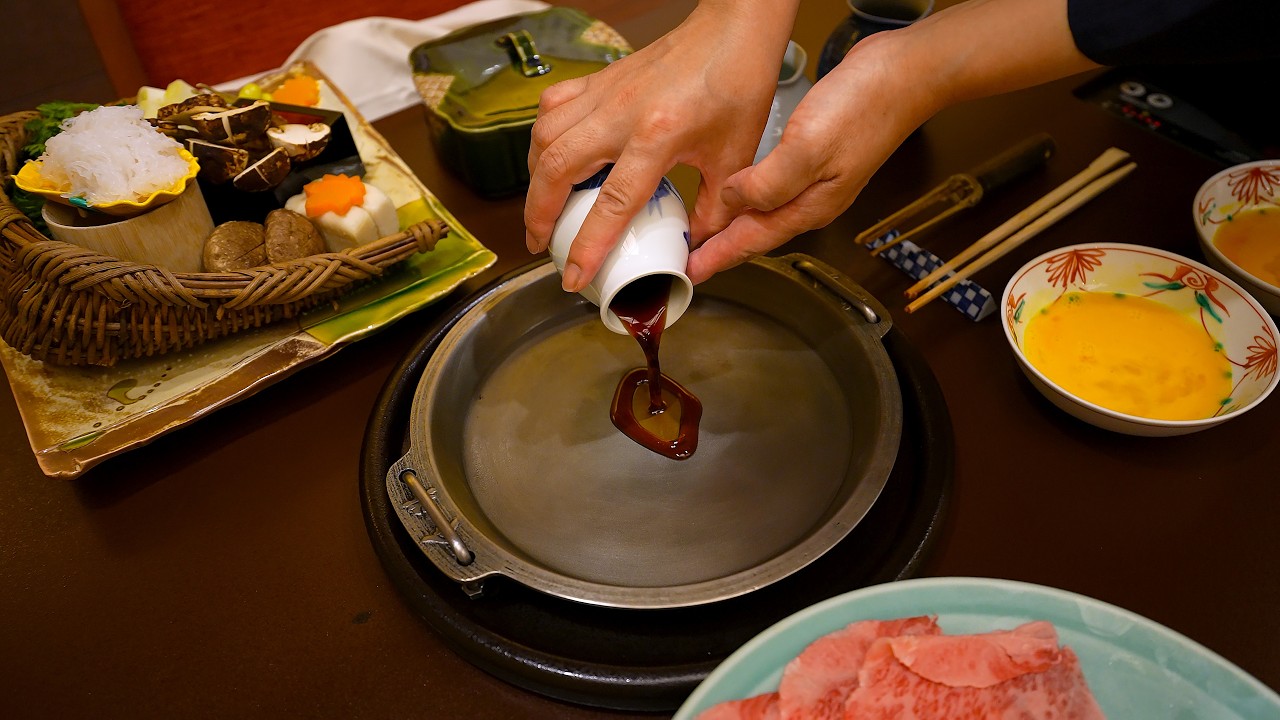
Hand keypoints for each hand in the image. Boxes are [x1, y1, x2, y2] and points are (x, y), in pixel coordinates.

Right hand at [523, 1, 798, 291]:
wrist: (733, 29)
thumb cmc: (738, 86)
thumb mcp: (733, 159)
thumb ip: (713, 213)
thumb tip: (694, 253)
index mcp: (658, 135)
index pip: (612, 203)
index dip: (588, 246)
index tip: (573, 276)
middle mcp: (620, 113)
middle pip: (556, 169)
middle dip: (539, 214)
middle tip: (541, 244)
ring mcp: (604, 92)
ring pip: (544, 136)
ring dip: (535, 177)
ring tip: (541, 207)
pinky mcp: (599, 80)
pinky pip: (552, 107)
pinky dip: (542, 136)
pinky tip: (549, 156)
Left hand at [686, 32, 933, 283]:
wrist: (906, 74)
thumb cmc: (864, 107)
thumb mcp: (808, 147)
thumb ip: (768, 183)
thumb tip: (733, 202)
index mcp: (809, 207)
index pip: (752, 242)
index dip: (717, 258)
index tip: (689, 273)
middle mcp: (812, 202)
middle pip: (757, 235)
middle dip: (722, 250)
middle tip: (689, 262)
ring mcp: (817, 181)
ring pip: (765, 214)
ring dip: (733, 226)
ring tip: (706, 234)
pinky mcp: (818, 157)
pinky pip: (774, 189)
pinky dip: (750, 197)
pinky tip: (739, 192)